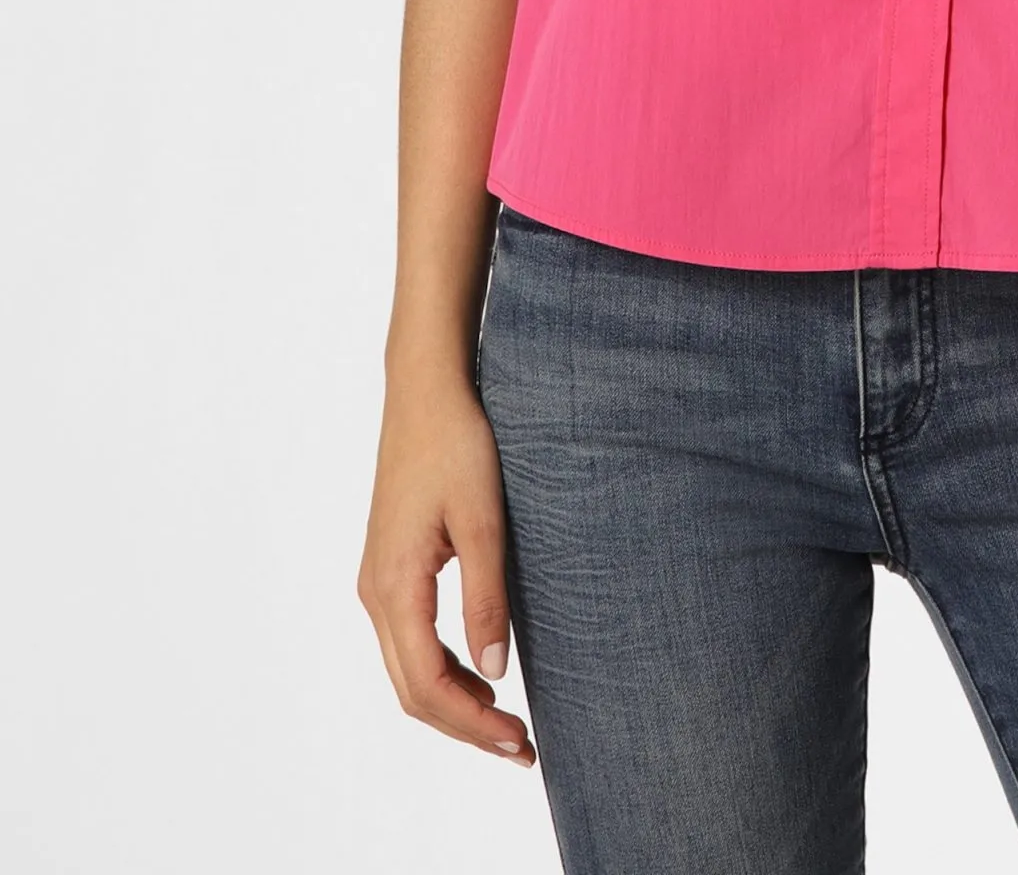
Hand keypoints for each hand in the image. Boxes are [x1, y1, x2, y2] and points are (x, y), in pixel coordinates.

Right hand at [358, 372, 536, 768]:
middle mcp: (375, 593)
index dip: (473, 723)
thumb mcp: (483, 519)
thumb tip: (497, 672)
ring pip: (408, 669)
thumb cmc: (457, 443)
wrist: (425, 390)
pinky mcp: (390, 568)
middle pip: (413, 690)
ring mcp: (377, 582)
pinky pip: (409, 641)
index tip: (519, 741)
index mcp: (395, 586)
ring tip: (506, 722)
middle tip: (521, 747)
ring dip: (454, 703)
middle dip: (465, 726)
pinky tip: (481, 673)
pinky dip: (442, 671)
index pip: (427, 685)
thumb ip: (487, 598)